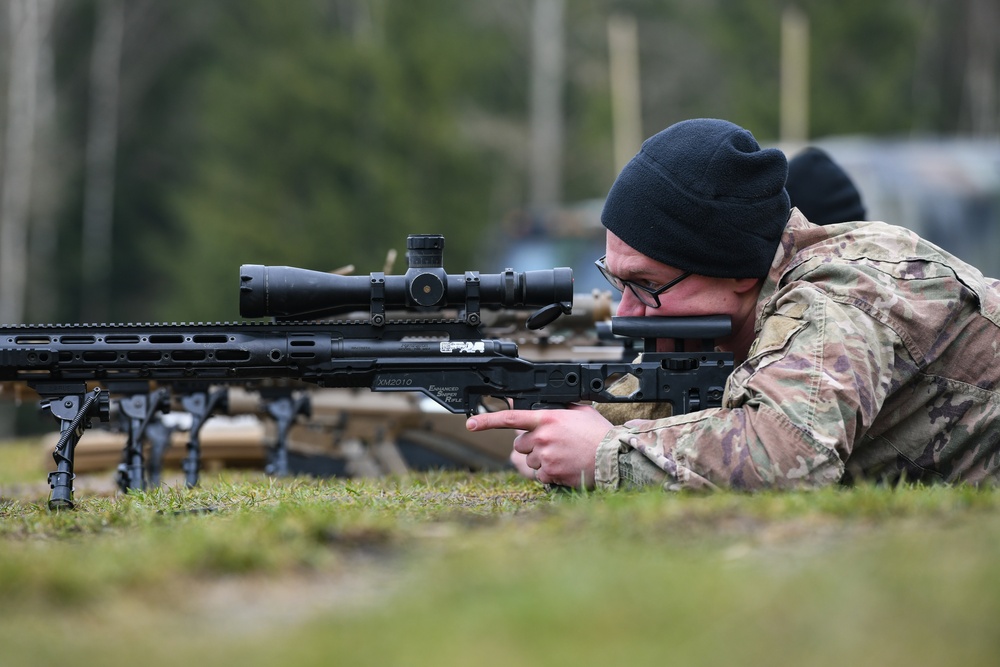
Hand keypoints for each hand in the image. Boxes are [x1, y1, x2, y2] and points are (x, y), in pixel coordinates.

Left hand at [466, 404, 611, 488]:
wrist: (614, 457)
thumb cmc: (599, 434)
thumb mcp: (580, 411)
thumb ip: (558, 407)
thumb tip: (546, 403)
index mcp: (548, 418)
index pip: (510, 418)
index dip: (486, 420)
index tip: (470, 423)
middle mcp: (542, 436)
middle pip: (520, 444)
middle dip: (531, 445)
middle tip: (553, 444)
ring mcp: (545, 456)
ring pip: (530, 460)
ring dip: (542, 459)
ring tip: (564, 455)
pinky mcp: (550, 473)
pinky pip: (540, 474)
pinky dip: (550, 473)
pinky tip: (566, 466)